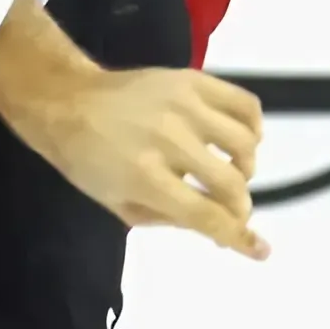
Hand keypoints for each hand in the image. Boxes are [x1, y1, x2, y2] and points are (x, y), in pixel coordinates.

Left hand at [0, 0, 266, 256]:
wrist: (68, 100)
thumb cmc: (88, 161)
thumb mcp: (121, 204)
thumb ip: (172, 220)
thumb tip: (221, 231)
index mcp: (145, 175)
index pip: (207, 215)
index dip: (239, 238)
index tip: (260, 250)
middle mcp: (168, 138)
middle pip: (231, 184)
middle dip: (239, 208)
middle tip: (231, 210)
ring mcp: (182, 103)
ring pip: (244, 142)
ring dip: (246, 167)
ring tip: (232, 171)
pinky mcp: (190, 78)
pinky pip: (244, 103)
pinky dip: (252, 126)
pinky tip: (241, 138)